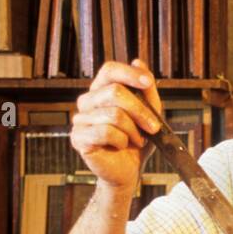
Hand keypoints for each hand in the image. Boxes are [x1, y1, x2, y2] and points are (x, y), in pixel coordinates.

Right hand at [69, 58, 162, 189]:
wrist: (128, 172)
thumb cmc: (137, 143)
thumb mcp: (149, 114)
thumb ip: (146, 91)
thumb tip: (138, 62)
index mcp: (101, 91)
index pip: (109, 70)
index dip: (129, 73)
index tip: (147, 82)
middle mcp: (87, 102)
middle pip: (115, 92)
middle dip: (140, 111)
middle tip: (153, 127)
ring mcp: (80, 119)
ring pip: (114, 115)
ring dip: (133, 131)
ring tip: (136, 140)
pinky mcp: (79, 138)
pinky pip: (105, 132)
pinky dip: (121, 141)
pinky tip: (121, 147)